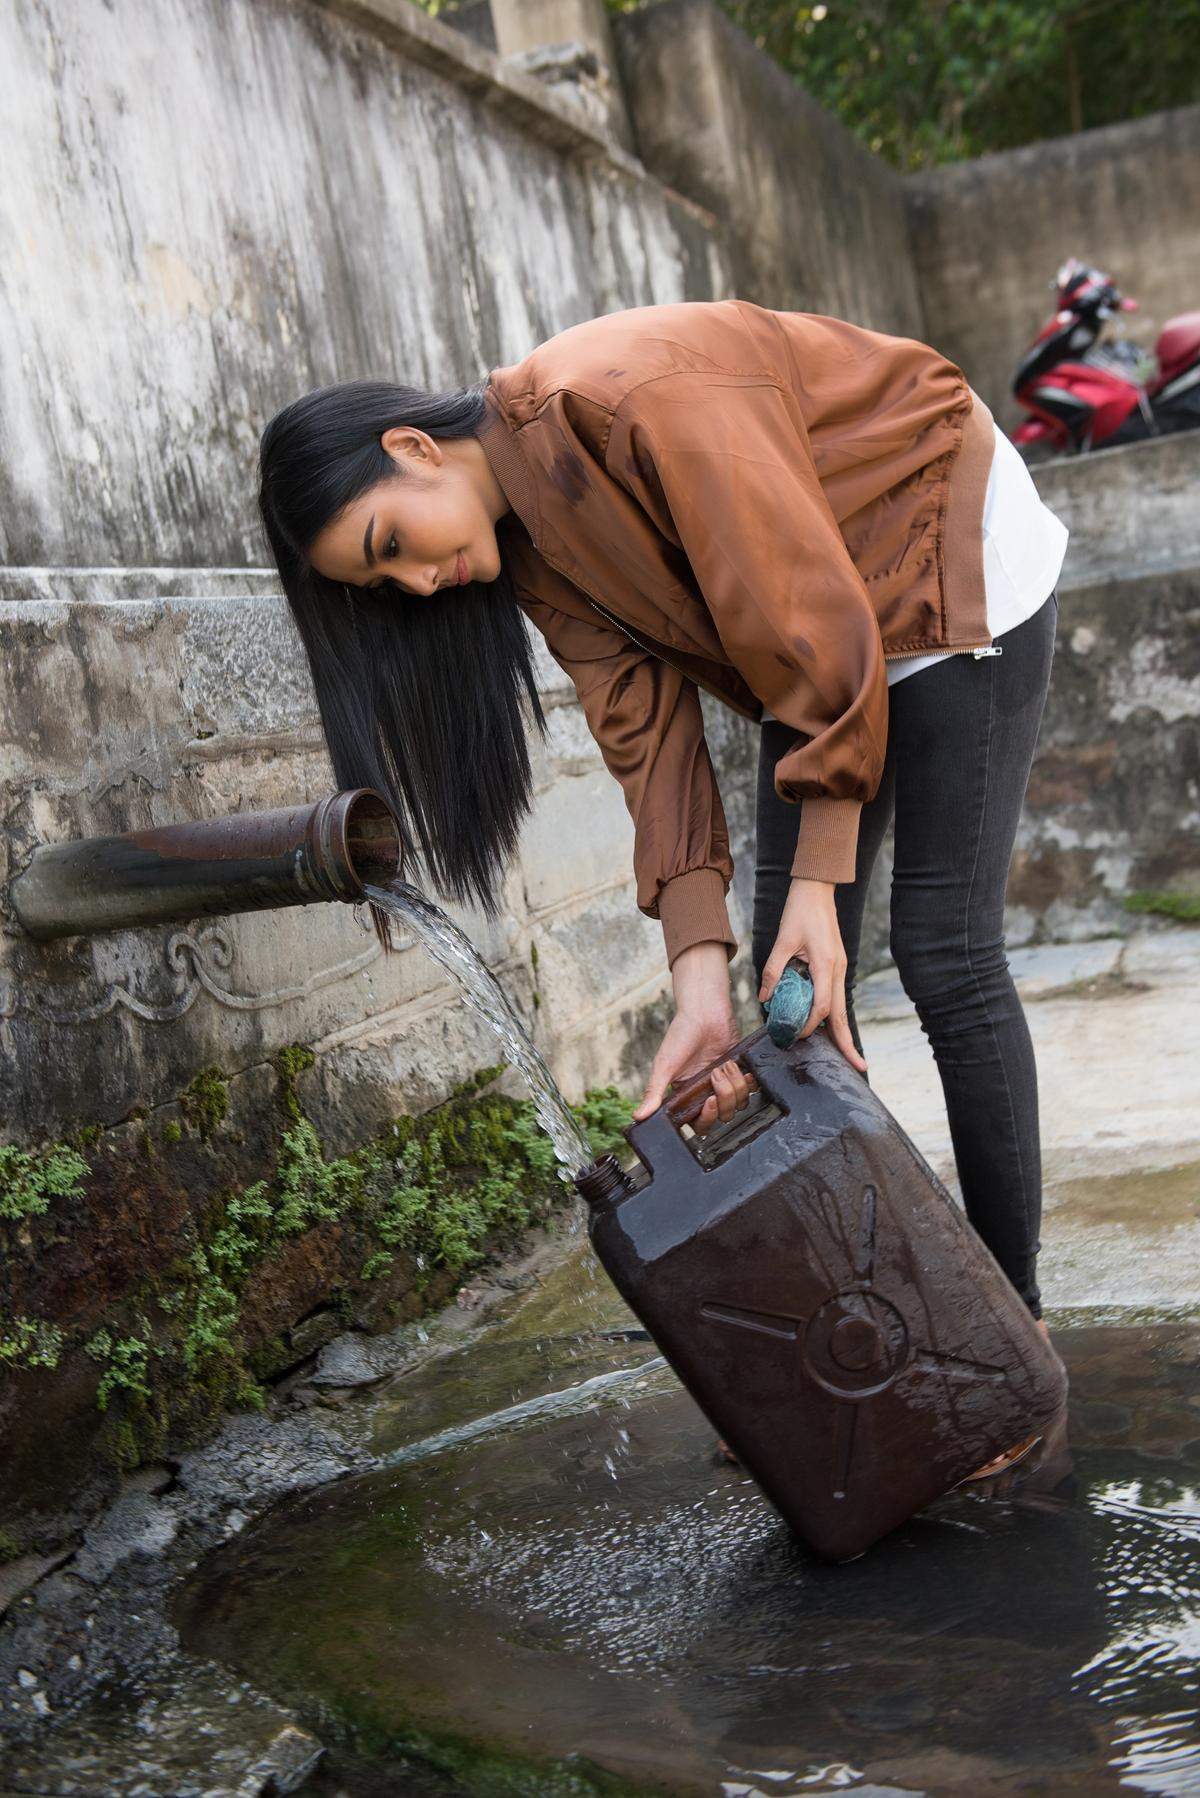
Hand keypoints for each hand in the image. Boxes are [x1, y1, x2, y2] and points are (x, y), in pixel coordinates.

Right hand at [633, 941, 754, 1132]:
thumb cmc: (680, 1035)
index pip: (700, 1124)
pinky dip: (748, 1081)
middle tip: (716, 1075)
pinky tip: (740, 1068)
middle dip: (724, 1099)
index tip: (709, 1102)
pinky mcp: (739, 1072)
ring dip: (735, 1085)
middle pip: (722, 1116)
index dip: (707, 1119)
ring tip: (725, 1065)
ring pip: (739, 1104)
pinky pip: (751, 1090)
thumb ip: (653, 1092)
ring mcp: (724, 1083)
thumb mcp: (664, 1065)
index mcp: (686, 1096)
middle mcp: (705, 1093)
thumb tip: (637, 1117)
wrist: (704, 1011)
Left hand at [761, 877, 866, 1073]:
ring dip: (842, 1031)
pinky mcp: (836, 965)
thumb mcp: (782, 940)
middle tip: (858, 1068)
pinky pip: (836, 996)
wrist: (817, 890)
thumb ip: (774, 970)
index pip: (822, 1006)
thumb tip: (764, 997)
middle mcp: (837, 970)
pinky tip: (829, 1027)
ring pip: (841, 1007)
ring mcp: (839, 968)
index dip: (810, 1025)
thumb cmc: (800, 912)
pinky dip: (834, 1015)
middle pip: (841, 1014)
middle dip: (848, 1042)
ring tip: (848, 1056)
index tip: (796, 1036)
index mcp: (825, 965)